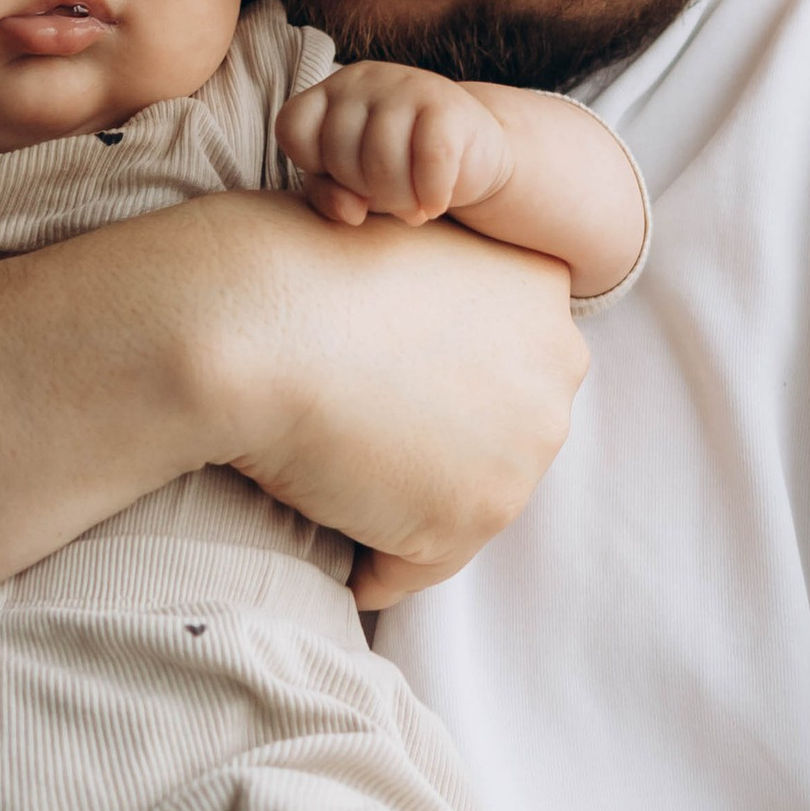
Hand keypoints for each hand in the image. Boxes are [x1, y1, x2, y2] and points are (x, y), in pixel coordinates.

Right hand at [187, 195, 586, 607]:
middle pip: (499, 431)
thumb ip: (441, 290)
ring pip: (464, 502)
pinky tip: (322, 539)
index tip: (381, 375)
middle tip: (355, 429)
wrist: (255, 323)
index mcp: (541, 288)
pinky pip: (411, 566)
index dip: (440, 373)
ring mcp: (520, 452)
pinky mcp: (466, 522)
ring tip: (331, 478)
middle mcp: (555, 371)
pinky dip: (369, 564)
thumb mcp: (401, 244)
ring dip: (405, 502)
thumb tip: (426, 344)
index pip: (506, 356)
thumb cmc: (295, 262)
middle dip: (438, 442)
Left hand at [277, 61, 516, 229]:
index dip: (314, 165)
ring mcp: (406, 85)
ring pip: (382, 161)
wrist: (473, 154)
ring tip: (413, 205)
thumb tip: (350, 211)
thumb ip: (329, 195)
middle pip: (338, 154)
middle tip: (390, 195)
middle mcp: (363, 79)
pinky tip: (437, 201)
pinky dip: (432, 194)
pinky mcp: (449, 106)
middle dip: (364, 191)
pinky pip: (430, 160)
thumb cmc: (399, 169)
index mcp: (331, 92)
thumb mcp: (351, 184)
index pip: (293, 127)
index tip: (344, 176)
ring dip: (400, 200)